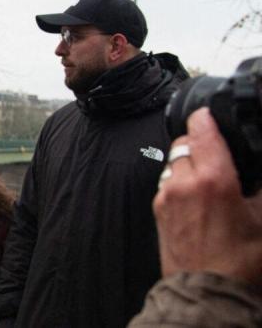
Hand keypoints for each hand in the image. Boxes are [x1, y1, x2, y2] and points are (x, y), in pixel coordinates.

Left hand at [154, 107, 261, 285]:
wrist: (207, 293)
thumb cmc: (240, 262)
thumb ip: (259, 188)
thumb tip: (255, 172)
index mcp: (213, 178)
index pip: (201, 128)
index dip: (208, 117)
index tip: (214, 115)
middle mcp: (183, 182)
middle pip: (184, 143)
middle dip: (201, 143)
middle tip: (220, 154)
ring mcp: (166, 196)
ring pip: (173, 163)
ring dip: (189, 164)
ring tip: (211, 179)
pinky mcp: (157, 210)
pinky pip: (167, 184)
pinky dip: (180, 183)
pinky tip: (198, 199)